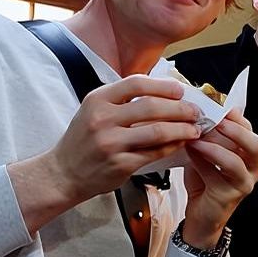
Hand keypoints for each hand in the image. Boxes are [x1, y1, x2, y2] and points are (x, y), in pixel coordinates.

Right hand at [10, 76, 200, 232]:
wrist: (63, 173)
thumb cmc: (83, 140)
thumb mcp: (94, 110)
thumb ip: (122, 100)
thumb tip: (163, 92)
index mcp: (98, 100)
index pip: (136, 83)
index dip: (163, 85)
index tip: (180, 90)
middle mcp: (103, 119)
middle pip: (152, 107)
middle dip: (180, 108)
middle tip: (195, 111)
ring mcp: (111, 143)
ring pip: (158, 131)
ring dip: (182, 129)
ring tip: (194, 128)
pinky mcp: (120, 164)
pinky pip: (155, 152)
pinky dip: (172, 146)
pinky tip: (181, 143)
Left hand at [181, 108, 257, 247]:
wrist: (201, 216)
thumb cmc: (204, 182)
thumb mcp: (207, 152)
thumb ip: (208, 135)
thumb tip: (198, 113)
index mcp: (249, 154)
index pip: (249, 128)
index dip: (233, 116)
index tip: (214, 106)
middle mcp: (253, 168)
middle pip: (255, 143)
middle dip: (234, 129)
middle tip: (214, 120)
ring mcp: (244, 182)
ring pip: (238, 160)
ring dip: (215, 145)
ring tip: (197, 137)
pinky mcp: (230, 195)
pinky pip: (218, 174)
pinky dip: (203, 161)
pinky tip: (191, 152)